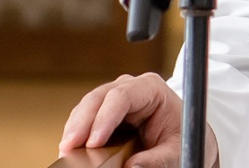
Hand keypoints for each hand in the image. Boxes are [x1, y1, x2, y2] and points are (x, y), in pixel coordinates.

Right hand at [58, 72, 219, 167]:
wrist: (181, 137)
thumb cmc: (182, 138)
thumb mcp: (178, 150)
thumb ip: (158, 159)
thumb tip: (131, 167)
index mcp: (151, 89)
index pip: (123, 95)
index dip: (105, 117)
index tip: (94, 142)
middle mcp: (130, 88)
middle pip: (98, 98)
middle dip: (81, 122)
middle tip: (69, 148)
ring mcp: (112, 99)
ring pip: (85, 108)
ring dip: (74, 129)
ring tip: (66, 152)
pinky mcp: (101, 114)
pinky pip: (82, 121)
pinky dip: (75, 135)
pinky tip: (70, 150)